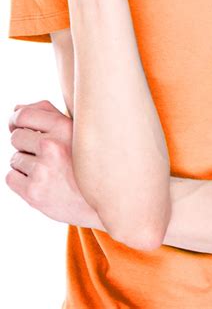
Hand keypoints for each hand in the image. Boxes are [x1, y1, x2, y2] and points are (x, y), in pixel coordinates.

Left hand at [6, 99, 101, 228]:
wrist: (101, 202)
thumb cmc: (86, 163)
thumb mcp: (76, 132)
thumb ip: (47, 114)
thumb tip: (16, 108)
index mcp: (64, 127)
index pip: (23, 115)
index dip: (16, 119)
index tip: (19, 125)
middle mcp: (52, 146)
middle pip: (16, 137)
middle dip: (25, 144)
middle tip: (42, 154)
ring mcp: (41, 170)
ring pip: (14, 158)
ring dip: (26, 164)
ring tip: (48, 170)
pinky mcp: (33, 192)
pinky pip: (11, 177)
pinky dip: (21, 179)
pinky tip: (41, 181)